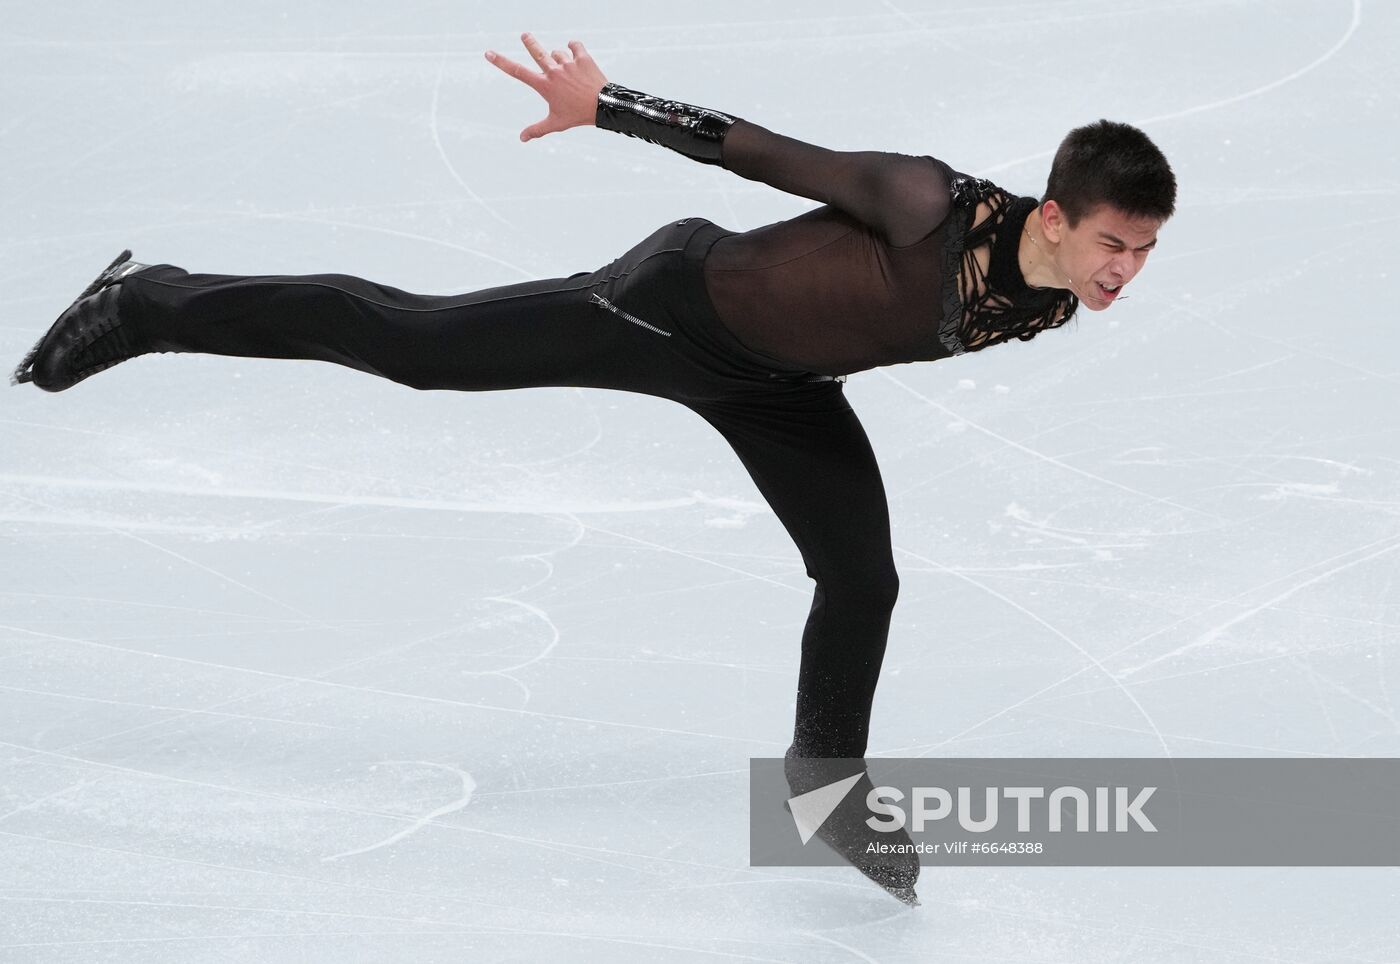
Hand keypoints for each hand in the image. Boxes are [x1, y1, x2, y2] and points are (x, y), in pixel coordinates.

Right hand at [484, 33, 608, 142]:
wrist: (603, 107)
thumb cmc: (578, 116)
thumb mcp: (556, 123)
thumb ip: (537, 130)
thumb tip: (521, 138)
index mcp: (544, 86)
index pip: (517, 72)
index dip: (501, 62)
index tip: (489, 53)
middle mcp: (554, 71)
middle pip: (536, 52)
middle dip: (529, 42)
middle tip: (525, 36)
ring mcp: (568, 63)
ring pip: (557, 53)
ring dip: (559, 58)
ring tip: (568, 72)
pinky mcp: (583, 57)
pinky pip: (575, 45)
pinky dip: (574, 48)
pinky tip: (574, 53)